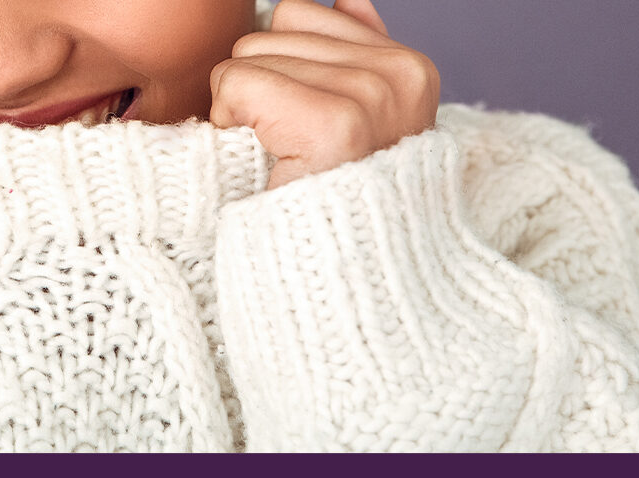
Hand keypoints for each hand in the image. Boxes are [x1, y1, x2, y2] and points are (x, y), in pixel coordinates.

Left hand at [210, 0, 439, 189]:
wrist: (340, 288)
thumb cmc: (331, 209)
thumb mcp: (357, 124)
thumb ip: (352, 56)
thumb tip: (349, 0)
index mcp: (407, 67)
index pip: (296, 14)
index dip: (275, 68)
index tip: (297, 124)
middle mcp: (399, 75)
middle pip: (266, 32)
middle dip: (255, 89)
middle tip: (284, 149)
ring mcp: (372, 97)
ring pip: (245, 56)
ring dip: (240, 111)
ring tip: (278, 159)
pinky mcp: (336, 124)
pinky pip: (239, 84)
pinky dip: (231, 123)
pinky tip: (265, 164)